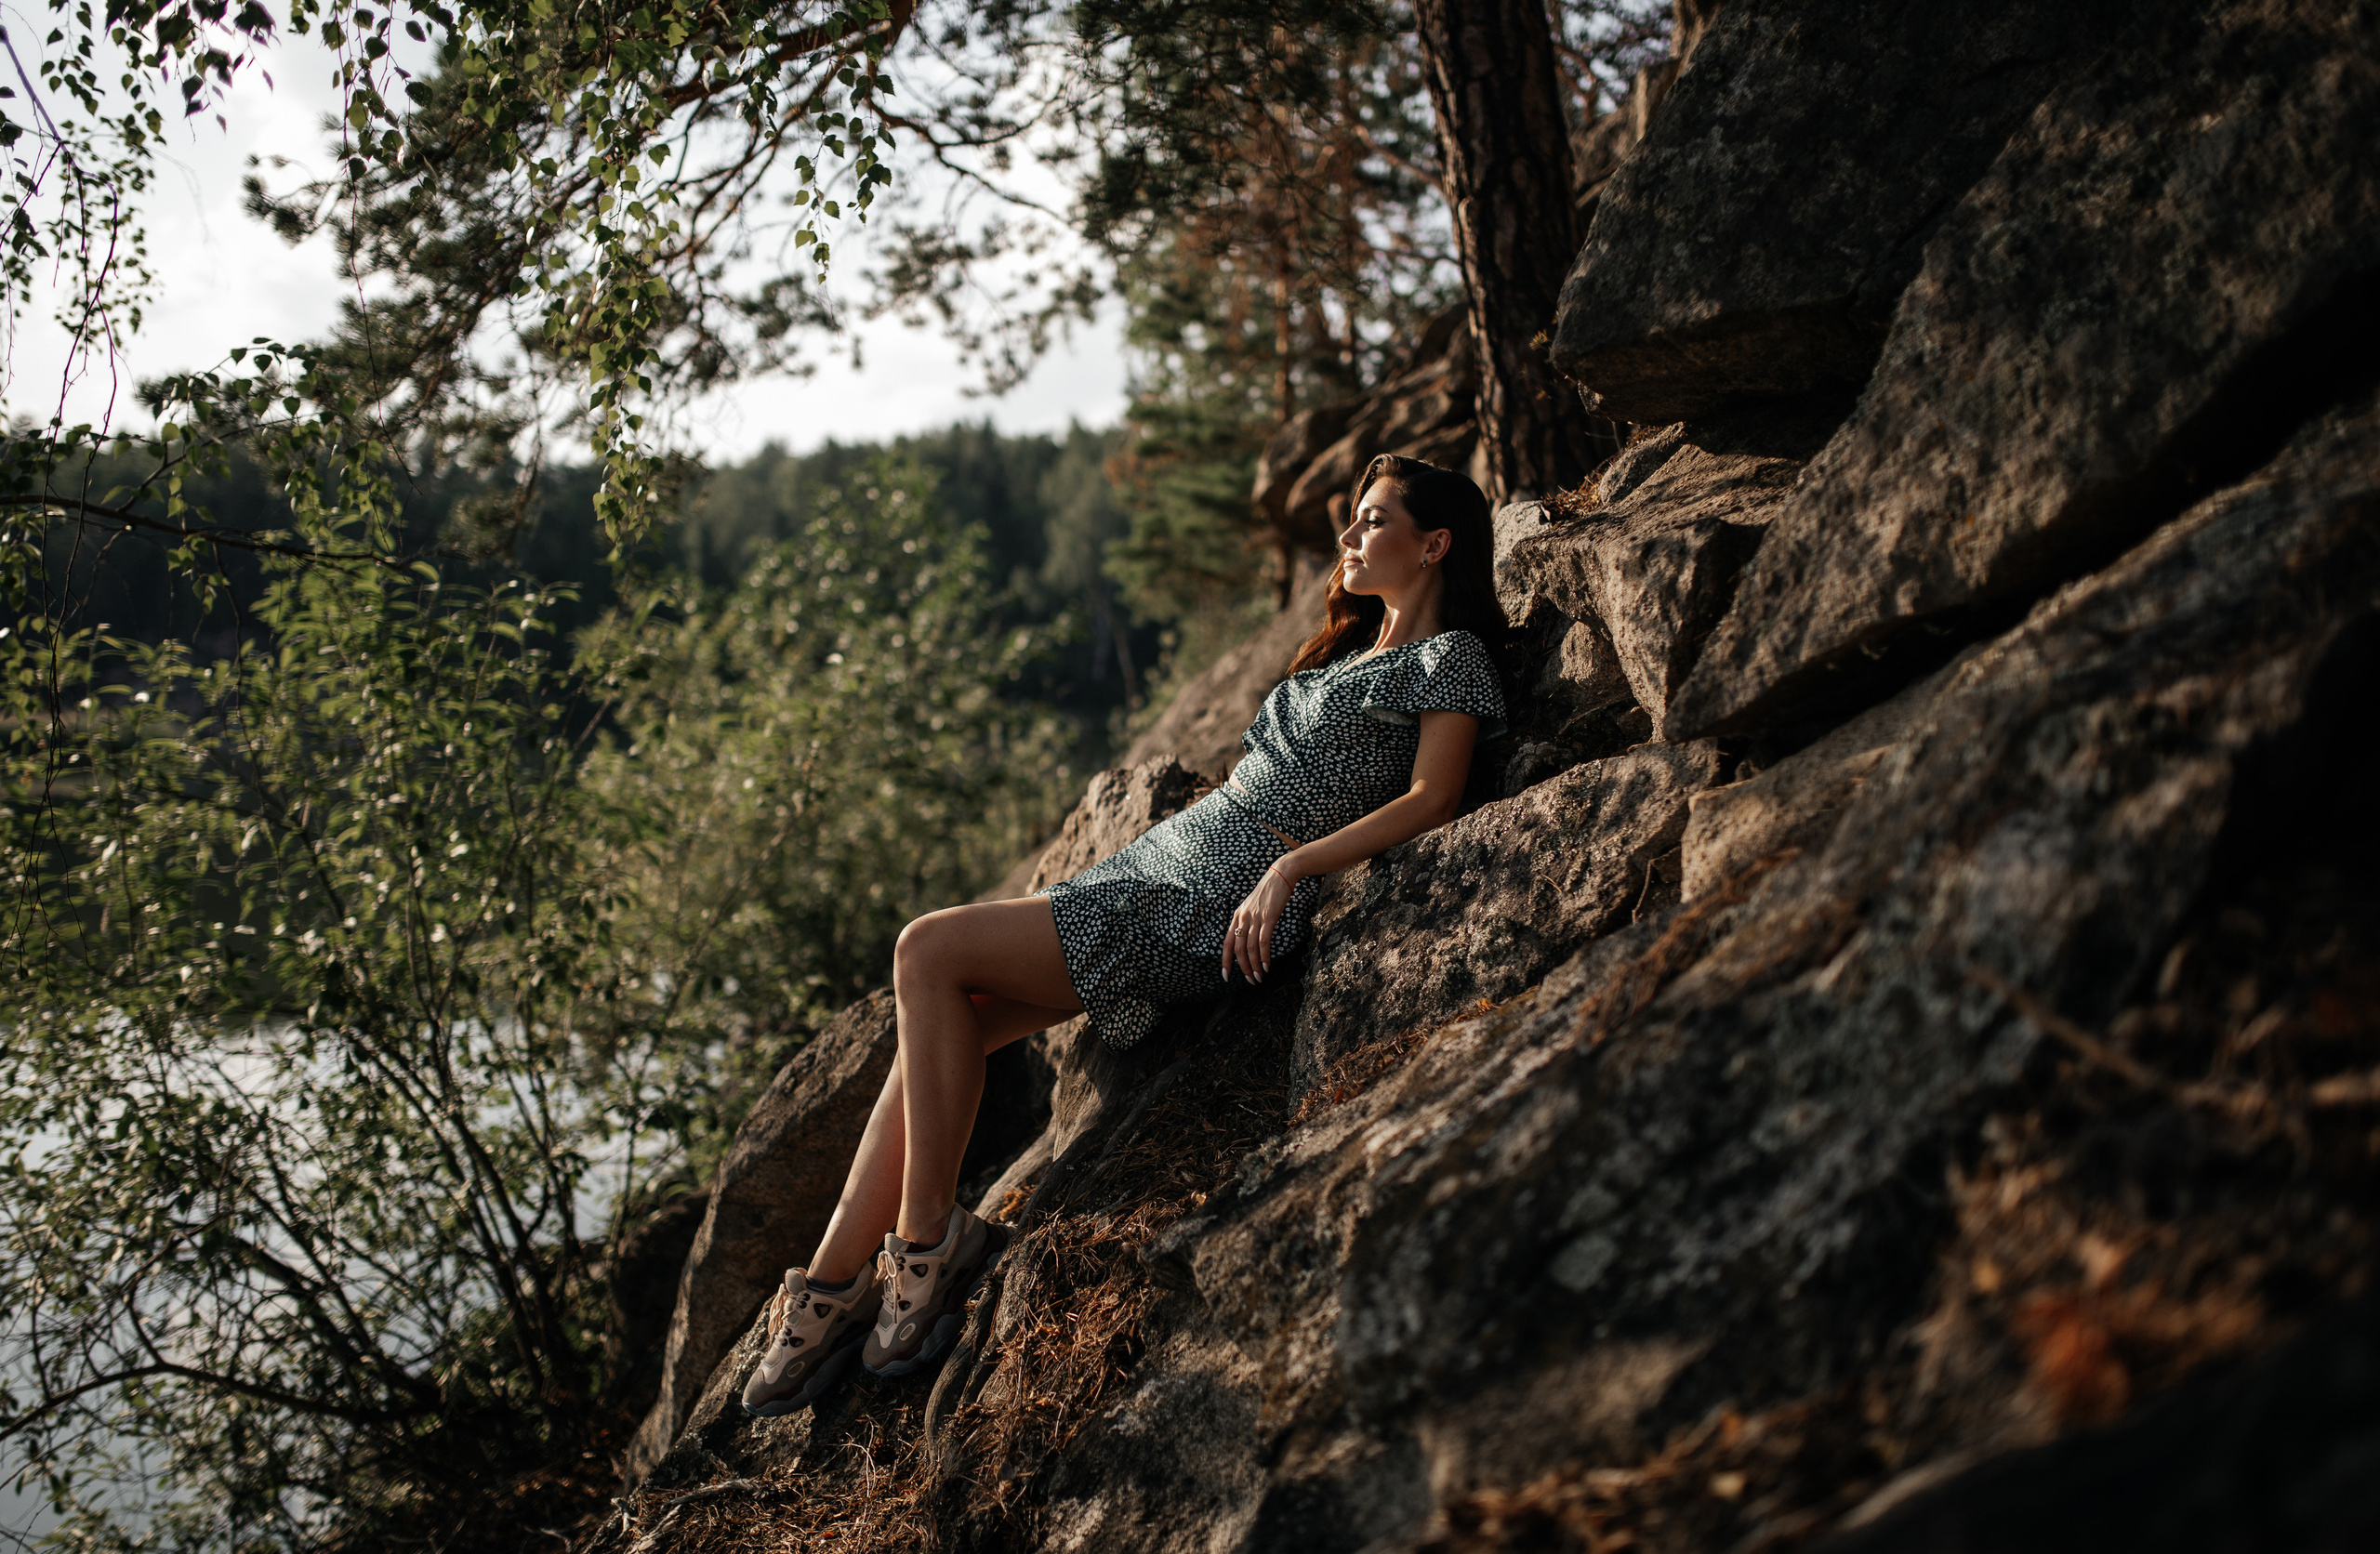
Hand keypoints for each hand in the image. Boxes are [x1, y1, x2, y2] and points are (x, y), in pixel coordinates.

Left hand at [1222, 858, 1296, 982]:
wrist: (1281, 875)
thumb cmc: (1268, 893)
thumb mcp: (1253, 907)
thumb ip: (1248, 922)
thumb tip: (1248, 941)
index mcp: (1237, 916)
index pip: (1226, 943)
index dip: (1225, 961)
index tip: (1226, 976)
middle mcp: (1243, 918)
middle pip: (1238, 949)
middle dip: (1243, 968)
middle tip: (1250, 981)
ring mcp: (1255, 917)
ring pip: (1250, 948)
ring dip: (1254, 966)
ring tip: (1259, 978)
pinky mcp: (1268, 917)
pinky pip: (1263, 941)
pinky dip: (1265, 956)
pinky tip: (1267, 966)